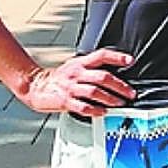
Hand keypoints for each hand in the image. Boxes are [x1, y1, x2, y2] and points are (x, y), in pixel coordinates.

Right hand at [20, 48, 134, 116]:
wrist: (36, 86)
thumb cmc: (58, 78)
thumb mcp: (74, 66)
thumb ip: (91, 69)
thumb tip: (112, 74)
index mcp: (80, 63)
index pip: (101, 56)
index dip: (116, 57)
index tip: (130, 61)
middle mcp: (77, 74)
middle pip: (103, 77)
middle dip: (120, 86)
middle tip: (130, 93)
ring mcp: (71, 88)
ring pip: (95, 92)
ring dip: (110, 98)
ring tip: (120, 103)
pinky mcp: (65, 101)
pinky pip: (83, 106)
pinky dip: (95, 110)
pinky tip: (103, 112)